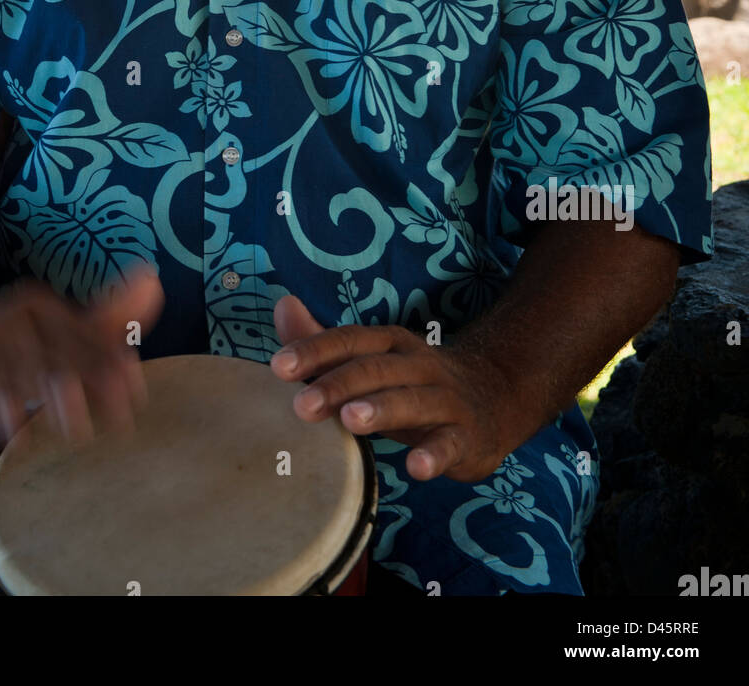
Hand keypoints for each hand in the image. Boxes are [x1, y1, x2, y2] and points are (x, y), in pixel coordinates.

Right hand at [0, 264, 163, 451]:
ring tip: (78, 428)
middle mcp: (0, 322)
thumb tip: (153, 282)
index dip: (111, 362)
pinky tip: (15, 432)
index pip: (78, 333)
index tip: (137, 396)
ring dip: (46, 402)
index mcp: (33, 306)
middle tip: (120, 418)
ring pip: (14, 377)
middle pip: (51, 354)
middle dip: (87, 383)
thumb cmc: (15, 351)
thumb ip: (108, 319)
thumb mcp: (61, 331)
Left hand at [271, 295, 518, 482]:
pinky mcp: (467, 436)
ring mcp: (446, 400)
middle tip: (303, 405)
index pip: (351, 340)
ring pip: (413, 401)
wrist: (496, 395)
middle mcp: (419, 365)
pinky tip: (416, 468)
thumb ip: (326, 343)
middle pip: (377, 369)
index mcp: (391, 345)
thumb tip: (282, 307)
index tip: (279, 367)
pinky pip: (451, 444)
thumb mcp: (373, 360)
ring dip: (383, 408)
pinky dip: (435, 456)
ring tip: (351, 421)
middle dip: (339, 384)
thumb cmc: (413, 383)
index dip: (316, 351)